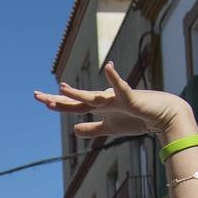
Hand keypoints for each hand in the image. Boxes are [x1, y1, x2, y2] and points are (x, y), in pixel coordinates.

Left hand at [33, 61, 195, 141]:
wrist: (161, 114)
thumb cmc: (137, 119)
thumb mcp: (109, 128)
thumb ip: (91, 129)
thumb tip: (73, 130)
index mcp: (98, 107)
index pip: (72, 106)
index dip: (56, 103)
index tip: (39, 99)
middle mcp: (103, 100)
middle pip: (76, 101)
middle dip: (57, 99)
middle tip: (35, 95)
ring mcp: (116, 98)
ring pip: (94, 97)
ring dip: (79, 94)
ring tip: (62, 88)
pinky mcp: (130, 98)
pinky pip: (122, 87)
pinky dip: (115, 78)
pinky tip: (108, 67)